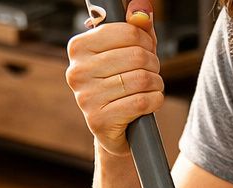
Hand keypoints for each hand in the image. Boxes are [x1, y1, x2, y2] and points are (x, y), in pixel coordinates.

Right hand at [65, 2, 163, 156]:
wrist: (115, 129)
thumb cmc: (122, 85)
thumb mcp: (129, 52)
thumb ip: (136, 27)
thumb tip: (142, 8)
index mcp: (79, 47)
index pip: (126, 32)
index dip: (145, 40)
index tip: (146, 49)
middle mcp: (77, 71)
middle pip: (136, 56)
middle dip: (153, 64)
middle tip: (151, 72)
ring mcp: (85, 97)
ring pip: (141, 79)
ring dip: (156, 84)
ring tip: (151, 87)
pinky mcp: (98, 120)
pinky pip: (141, 102)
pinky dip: (154, 101)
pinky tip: (150, 102)